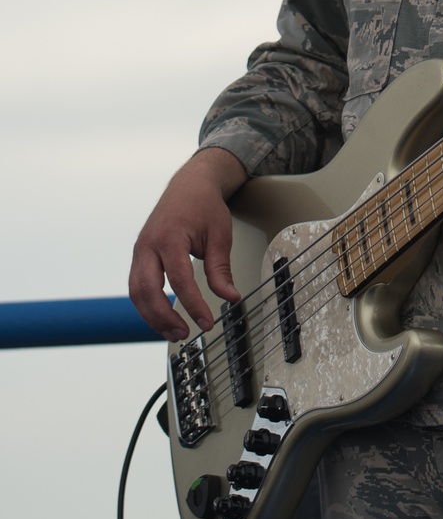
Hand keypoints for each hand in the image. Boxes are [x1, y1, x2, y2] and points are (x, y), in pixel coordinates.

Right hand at [129, 148, 247, 340]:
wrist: (189, 185)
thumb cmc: (204, 205)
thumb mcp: (220, 235)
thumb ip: (221, 269)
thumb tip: (229, 297)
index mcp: (170, 237)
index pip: (180, 280)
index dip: (193, 305)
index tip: (207, 322)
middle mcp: (148, 245)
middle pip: (148, 290)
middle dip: (164, 317)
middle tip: (185, 334)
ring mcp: (140, 250)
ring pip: (137, 292)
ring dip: (152, 316)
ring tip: (174, 332)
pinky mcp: (139, 256)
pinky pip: (137, 285)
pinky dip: (147, 305)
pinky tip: (162, 317)